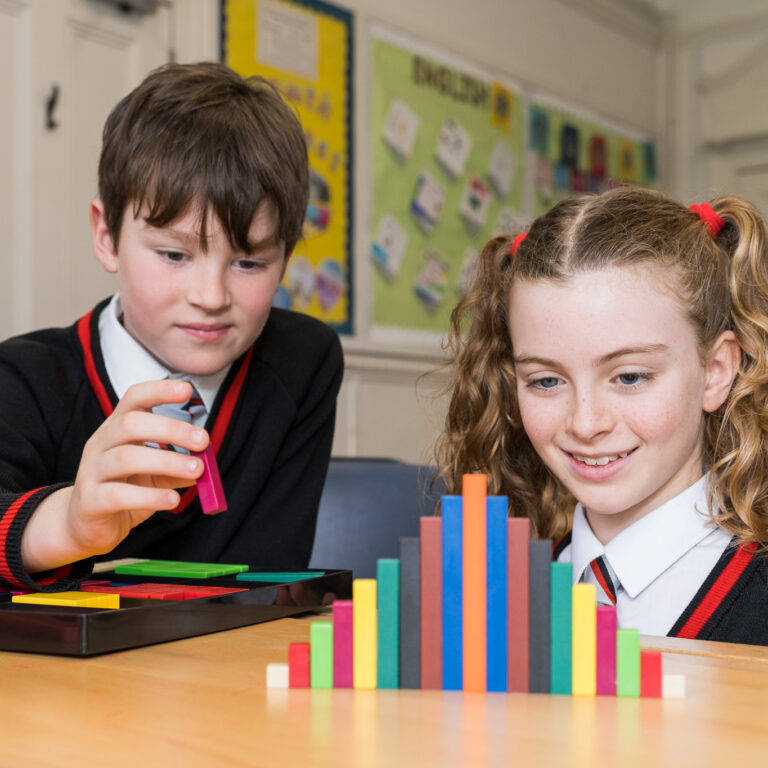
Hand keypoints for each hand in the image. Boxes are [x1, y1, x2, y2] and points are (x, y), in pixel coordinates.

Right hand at [21, 379, 208, 570]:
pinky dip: (150, 497)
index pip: (134, 398)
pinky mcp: (90, 501)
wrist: (87, 524)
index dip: (158, 390)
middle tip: (204, 441)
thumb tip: (206, 464)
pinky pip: (118, 495)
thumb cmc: (125, 489)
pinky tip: (172, 500)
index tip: (187, 390)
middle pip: (131, 424)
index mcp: (118, 428)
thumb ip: (178, 468)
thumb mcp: (156, 475)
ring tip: (196, 471)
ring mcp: (91, 471)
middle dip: (171, 429)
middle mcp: (101, 443)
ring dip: (166, 462)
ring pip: (126, 458)